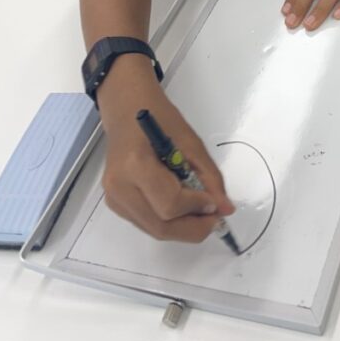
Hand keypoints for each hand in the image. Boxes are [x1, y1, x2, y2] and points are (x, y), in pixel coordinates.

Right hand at [97, 57, 234, 241]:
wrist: (127, 110)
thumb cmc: (160, 118)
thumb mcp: (191, 142)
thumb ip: (209, 177)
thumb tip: (225, 209)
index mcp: (135, 165)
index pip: (169, 204)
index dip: (197, 208)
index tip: (215, 203)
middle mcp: (119, 188)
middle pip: (160, 227)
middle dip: (193, 228)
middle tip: (215, 219)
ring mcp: (114, 199)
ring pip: (154, 230)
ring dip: (183, 228)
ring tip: (201, 212)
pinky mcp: (115, 205)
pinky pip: (147, 223)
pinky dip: (169, 222)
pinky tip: (182, 207)